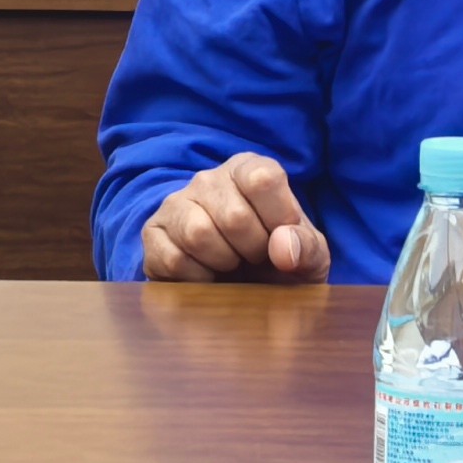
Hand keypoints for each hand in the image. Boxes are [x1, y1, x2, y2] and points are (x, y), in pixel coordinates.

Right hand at [140, 154, 331, 282]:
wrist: (243, 292)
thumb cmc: (279, 264)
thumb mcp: (309, 257)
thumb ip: (306, 247)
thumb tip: (282, 247)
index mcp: (248, 169)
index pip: (264, 179)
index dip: (279, 219)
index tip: (280, 238)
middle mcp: (208, 179)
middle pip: (234, 216)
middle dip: (253, 250)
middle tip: (255, 258)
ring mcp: (175, 204)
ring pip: (199, 233)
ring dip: (224, 262)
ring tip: (231, 264)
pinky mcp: (153, 234)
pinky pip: (173, 259)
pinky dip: (197, 279)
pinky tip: (207, 276)